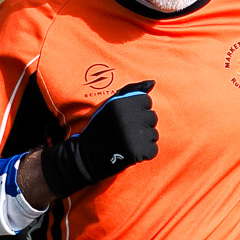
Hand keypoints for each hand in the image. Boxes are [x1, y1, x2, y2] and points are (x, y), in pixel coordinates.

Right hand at [40, 80, 157, 197]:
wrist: (86, 156)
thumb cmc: (100, 129)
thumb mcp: (111, 105)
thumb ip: (131, 91)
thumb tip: (153, 82)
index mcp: (121, 103)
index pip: (146, 101)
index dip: (138, 111)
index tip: (125, 119)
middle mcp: (128, 117)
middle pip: (152, 117)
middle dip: (142, 125)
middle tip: (125, 132)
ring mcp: (133, 136)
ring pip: (153, 134)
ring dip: (143, 140)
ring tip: (126, 142)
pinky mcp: (137, 152)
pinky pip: (152, 150)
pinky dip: (144, 153)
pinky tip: (130, 152)